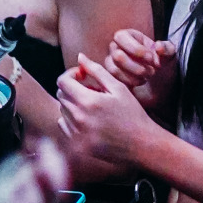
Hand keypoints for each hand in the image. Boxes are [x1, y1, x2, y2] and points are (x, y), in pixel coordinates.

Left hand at [57, 54, 156, 183]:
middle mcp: (79, 119)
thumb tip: (80, 57)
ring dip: (72, 104)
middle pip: (61, 95)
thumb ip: (96, 70)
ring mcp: (77, 134)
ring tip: (92, 106)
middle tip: (91, 90)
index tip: (83, 76)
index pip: (62, 81)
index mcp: (88, 101)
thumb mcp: (118, 88)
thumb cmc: (132, 114)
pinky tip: (88, 120)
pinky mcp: (78, 145)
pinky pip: (64, 126)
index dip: (71, 74)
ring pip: (62, 110)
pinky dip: (71, 119)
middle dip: (72, 88)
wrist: (141, 145)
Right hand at [106, 27, 177, 109]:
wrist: (161, 83)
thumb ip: (167, 49)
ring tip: (146, 78)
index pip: (121, 37)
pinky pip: (114, 81)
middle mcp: (116, 48)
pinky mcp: (113, 78)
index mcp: (128, 36)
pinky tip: (140, 83)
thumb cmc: (163, 63)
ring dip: (133, 76)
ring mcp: (113, 64)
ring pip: (114, 70)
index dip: (135, 48)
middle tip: (151, 72)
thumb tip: (158, 47)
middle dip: (135, 67)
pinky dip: (129, 83)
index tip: (151, 59)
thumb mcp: (169, 55)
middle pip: (116, 55)